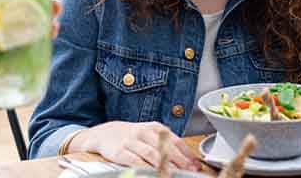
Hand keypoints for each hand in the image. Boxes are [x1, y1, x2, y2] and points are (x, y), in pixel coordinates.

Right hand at [69, 121, 200, 170]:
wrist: (105, 134)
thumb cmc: (132, 136)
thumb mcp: (151, 135)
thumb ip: (168, 145)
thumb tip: (190, 160)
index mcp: (155, 128)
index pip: (175, 140)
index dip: (187, 154)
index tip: (196, 165)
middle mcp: (144, 132)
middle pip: (165, 147)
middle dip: (179, 161)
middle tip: (188, 171)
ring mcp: (131, 141)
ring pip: (151, 154)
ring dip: (164, 165)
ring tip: (173, 174)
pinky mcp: (120, 151)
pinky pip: (134, 160)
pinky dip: (145, 168)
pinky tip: (152, 173)